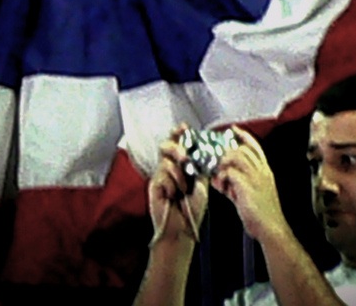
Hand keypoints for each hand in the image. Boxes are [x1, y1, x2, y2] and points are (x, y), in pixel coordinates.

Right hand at [147, 126, 208, 244]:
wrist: (182, 229)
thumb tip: (199, 150)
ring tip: (183, 187)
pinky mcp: (154, 183)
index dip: (180, 134)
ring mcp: (161, 176)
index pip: (179, 144)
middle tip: (185, 157)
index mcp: (183, 167)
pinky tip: (174, 194)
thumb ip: (199, 166)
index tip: (184, 127)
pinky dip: (172, 182)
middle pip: (168, 146)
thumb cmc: (192, 210)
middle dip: (177, 147)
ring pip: (167, 159)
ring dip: (178, 172)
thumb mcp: (201, 183)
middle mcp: (170, 169)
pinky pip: (163, 172)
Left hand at [210, 127, 287, 244]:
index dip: (244, 136)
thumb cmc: (263, 215)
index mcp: (265, 171)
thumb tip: (218, 178)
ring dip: (224, 164)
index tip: (234, 129)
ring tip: (220, 175)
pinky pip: (230, 172)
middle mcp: (261, 171)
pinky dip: (222, 177)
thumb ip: (234, 184)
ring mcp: (255, 178)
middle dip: (228, 152)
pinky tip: (221, 185)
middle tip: (219, 160)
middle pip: (243, 149)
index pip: (255, 146)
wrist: (272, 229)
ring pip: (236, 156)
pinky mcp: (247, 186)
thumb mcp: (251, 194)